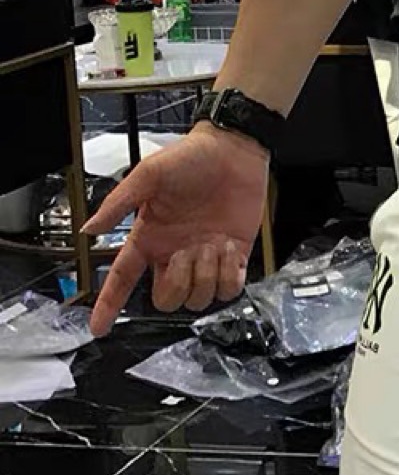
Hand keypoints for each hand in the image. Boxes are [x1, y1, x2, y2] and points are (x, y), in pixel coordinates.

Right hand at [85, 122, 268, 335]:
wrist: (235, 147)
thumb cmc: (192, 156)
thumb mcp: (149, 174)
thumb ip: (119, 203)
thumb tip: (88, 229)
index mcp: (151, 238)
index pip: (123, 279)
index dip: (109, 304)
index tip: (98, 327)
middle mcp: (175, 253)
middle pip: (165, 300)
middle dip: (175, 285)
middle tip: (187, 253)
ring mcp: (204, 257)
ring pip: (198, 298)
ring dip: (205, 276)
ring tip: (212, 245)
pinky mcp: (234, 255)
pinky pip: (230, 289)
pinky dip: (229, 276)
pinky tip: (229, 251)